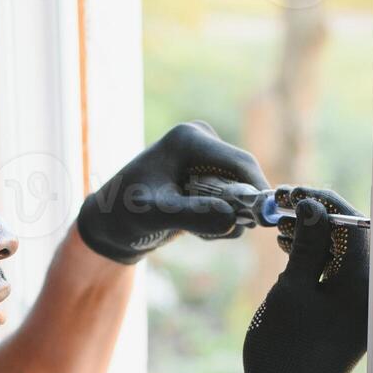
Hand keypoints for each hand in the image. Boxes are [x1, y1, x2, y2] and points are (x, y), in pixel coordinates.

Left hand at [75, 120, 268, 264]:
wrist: (109, 223)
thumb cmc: (124, 214)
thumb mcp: (154, 216)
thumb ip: (192, 216)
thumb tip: (232, 218)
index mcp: (190, 139)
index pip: (240, 163)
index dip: (257, 192)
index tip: (263, 222)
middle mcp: (202, 142)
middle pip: (244, 178)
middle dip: (237, 210)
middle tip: (212, 233)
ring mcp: (206, 159)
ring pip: (240, 193)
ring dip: (226, 218)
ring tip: (192, 229)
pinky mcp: (207, 176)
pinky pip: (231, 201)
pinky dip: (219, 218)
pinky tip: (193, 225)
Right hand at [240, 185, 369, 372]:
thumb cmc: (283, 350)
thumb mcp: (290, 290)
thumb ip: (308, 245)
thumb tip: (315, 207)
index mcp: (364, 288)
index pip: (355, 226)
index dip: (325, 203)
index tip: (296, 193)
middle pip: (354, 239)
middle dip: (320, 218)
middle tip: (286, 207)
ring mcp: (363, 310)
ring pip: (345, 257)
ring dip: (317, 238)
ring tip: (282, 228)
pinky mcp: (351, 319)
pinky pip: (340, 277)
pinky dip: (319, 261)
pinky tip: (291, 250)